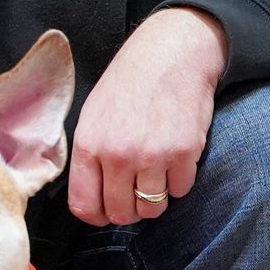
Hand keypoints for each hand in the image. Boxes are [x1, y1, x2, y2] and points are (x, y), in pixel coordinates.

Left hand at [68, 7, 226, 228]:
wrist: (171, 54)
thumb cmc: (128, 84)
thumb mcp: (92, 116)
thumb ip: (89, 157)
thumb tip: (92, 197)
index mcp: (88, 146)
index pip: (84, 206)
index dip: (96, 216)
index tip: (106, 212)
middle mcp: (117, 155)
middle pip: (121, 214)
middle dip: (129, 210)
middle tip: (135, 193)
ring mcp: (152, 155)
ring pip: (152, 208)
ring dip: (155, 199)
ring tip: (156, 175)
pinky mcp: (184, 152)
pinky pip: (180, 190)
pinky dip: (179, 182)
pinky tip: (175, 159)